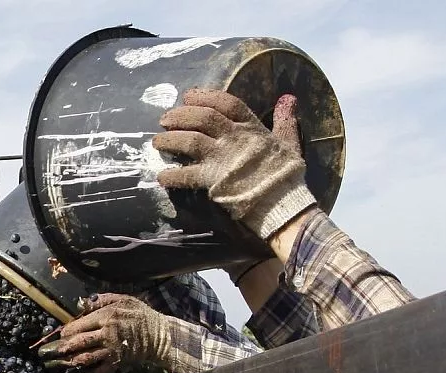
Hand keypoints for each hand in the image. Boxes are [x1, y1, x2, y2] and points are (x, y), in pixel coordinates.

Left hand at [38, 294, 171, 372]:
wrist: (160, 336)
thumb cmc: (140, 315)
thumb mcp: (123, 299)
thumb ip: (101, 299)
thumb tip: (80, 303)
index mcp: (106, 317)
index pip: (79, 325)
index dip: (65, 332)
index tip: (58, 335)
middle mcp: (106, 334)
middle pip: (77, 342)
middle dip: (57, 348)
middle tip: (43, 353)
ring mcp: (110, 351)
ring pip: (83, 358)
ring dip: (64, 363)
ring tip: (49, 365)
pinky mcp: (115, 365)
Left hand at [153, 89, 316, 240]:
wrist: (283, 203)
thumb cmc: (286, 174)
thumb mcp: (289, 142)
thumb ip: (285, 120)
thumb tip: (288, 98)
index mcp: (252, 127)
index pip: (227, 103)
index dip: (205, 96)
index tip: (188, 96)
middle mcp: (234, 138)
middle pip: (203, 118)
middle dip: (180, 115)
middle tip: (164, 119)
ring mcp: (222, 158)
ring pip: (190, 141)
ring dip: (170, 140)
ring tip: (156, 142)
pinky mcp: (213, 180)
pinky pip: (186, 175)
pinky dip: (172, 176)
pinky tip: (161, 176)